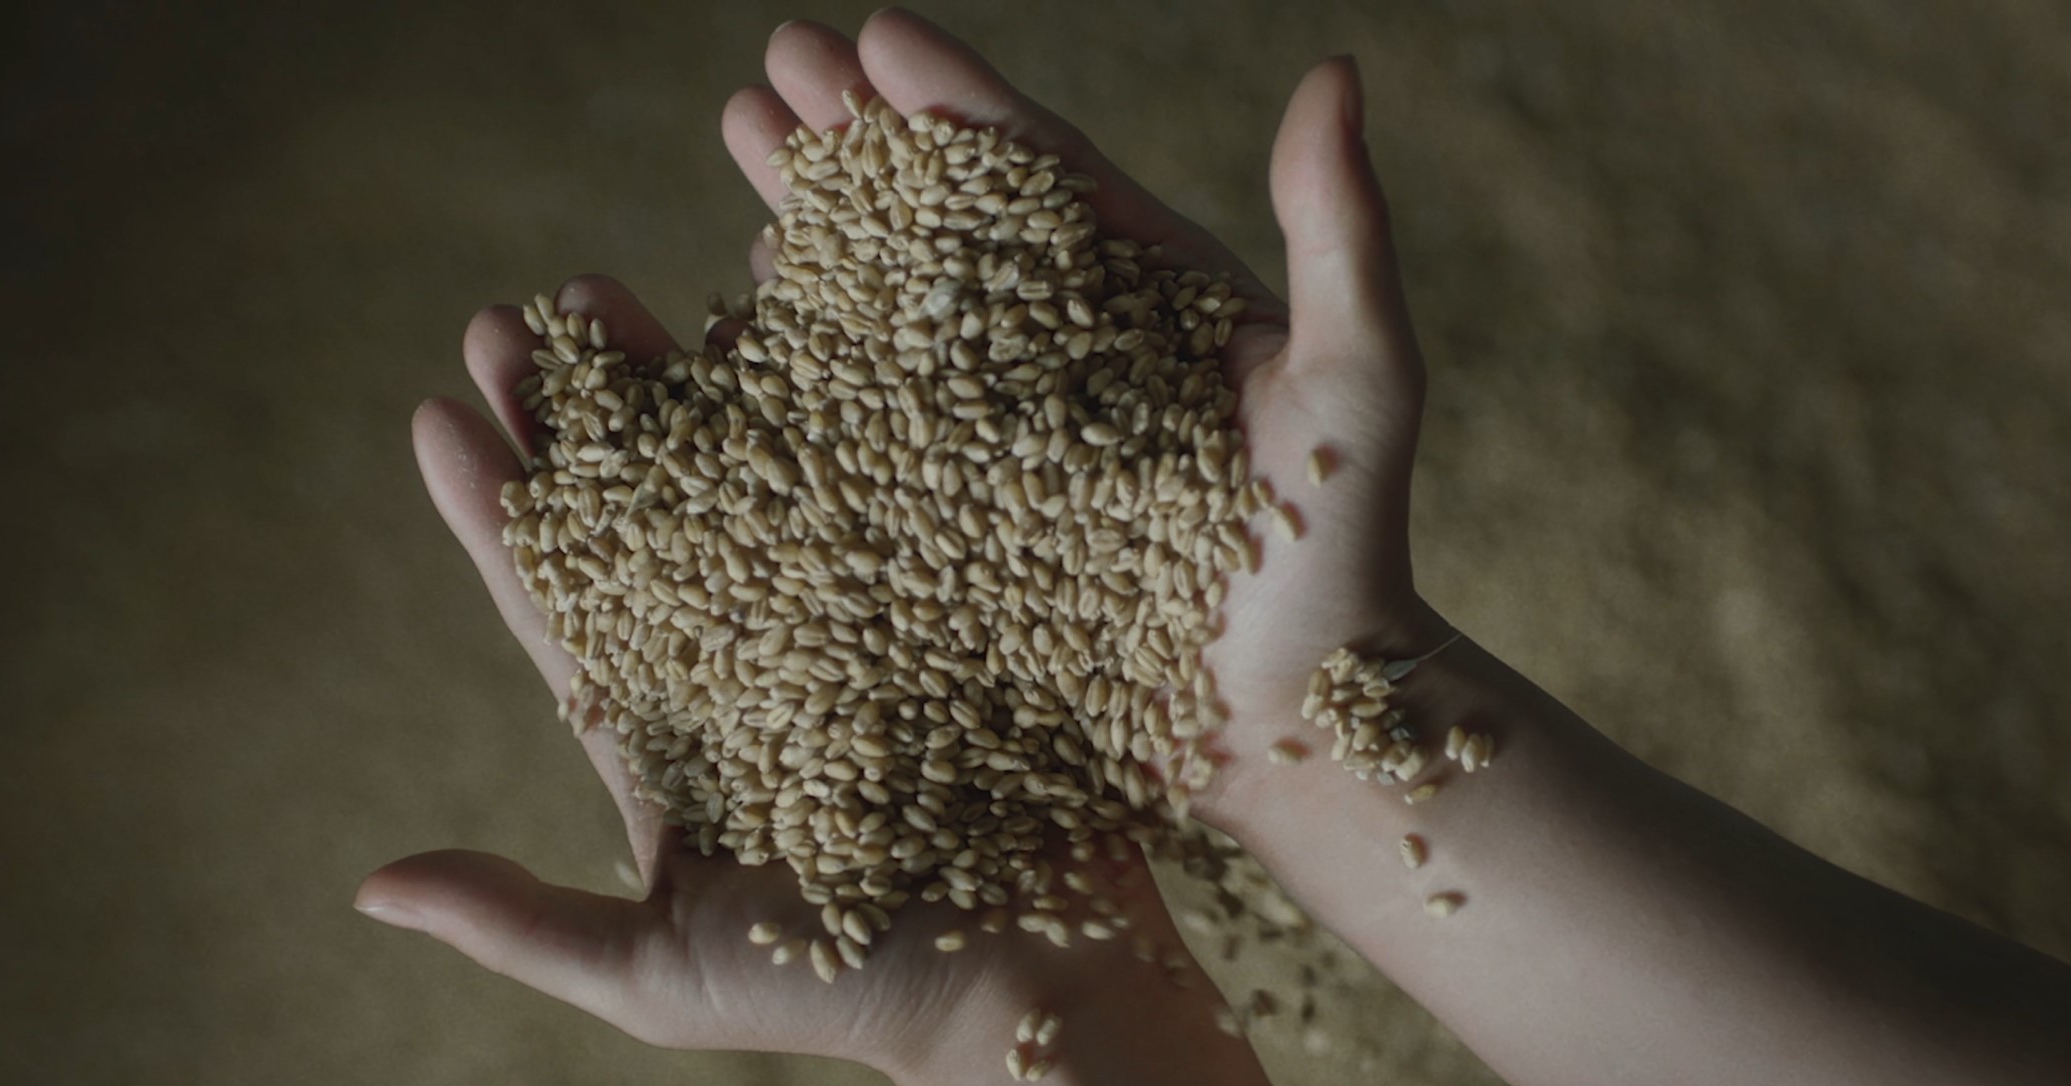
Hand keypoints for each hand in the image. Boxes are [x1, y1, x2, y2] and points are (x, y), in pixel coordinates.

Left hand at [361, 12, 1280, 1083]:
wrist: (1033, 981)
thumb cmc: (845, 991)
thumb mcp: (660, 972)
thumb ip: (525, 920)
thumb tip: (369, 887)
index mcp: (673, 736)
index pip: (559, 605)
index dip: (497, 513)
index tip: (437, 413)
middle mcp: (748, 661)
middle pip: (643, 516)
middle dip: (574, 419)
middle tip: (514, 320)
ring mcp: (845, 620)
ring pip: (748, 476)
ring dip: (685, 383)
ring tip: (625, 291)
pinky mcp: (936, 595)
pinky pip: (875, 478)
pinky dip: (827, 399)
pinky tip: (779, 323)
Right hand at [720, 12, 1446, 824]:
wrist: (1293, 722)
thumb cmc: (1341, 552)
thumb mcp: (1359, 382)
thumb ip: (1343, 234)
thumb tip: (1337, 71)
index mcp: (1143, 300)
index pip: (1038, 175)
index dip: (955, 100)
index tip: (873, 34)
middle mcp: (1056, 358)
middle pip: (942, 221)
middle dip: (857, 138)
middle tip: (776, 59)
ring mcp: (996, 440)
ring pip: (887, 310)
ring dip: (811, 223)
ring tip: (743, 141)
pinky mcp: (954, 528)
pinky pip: (861, 433)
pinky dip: (800, 369)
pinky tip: (740, 312)